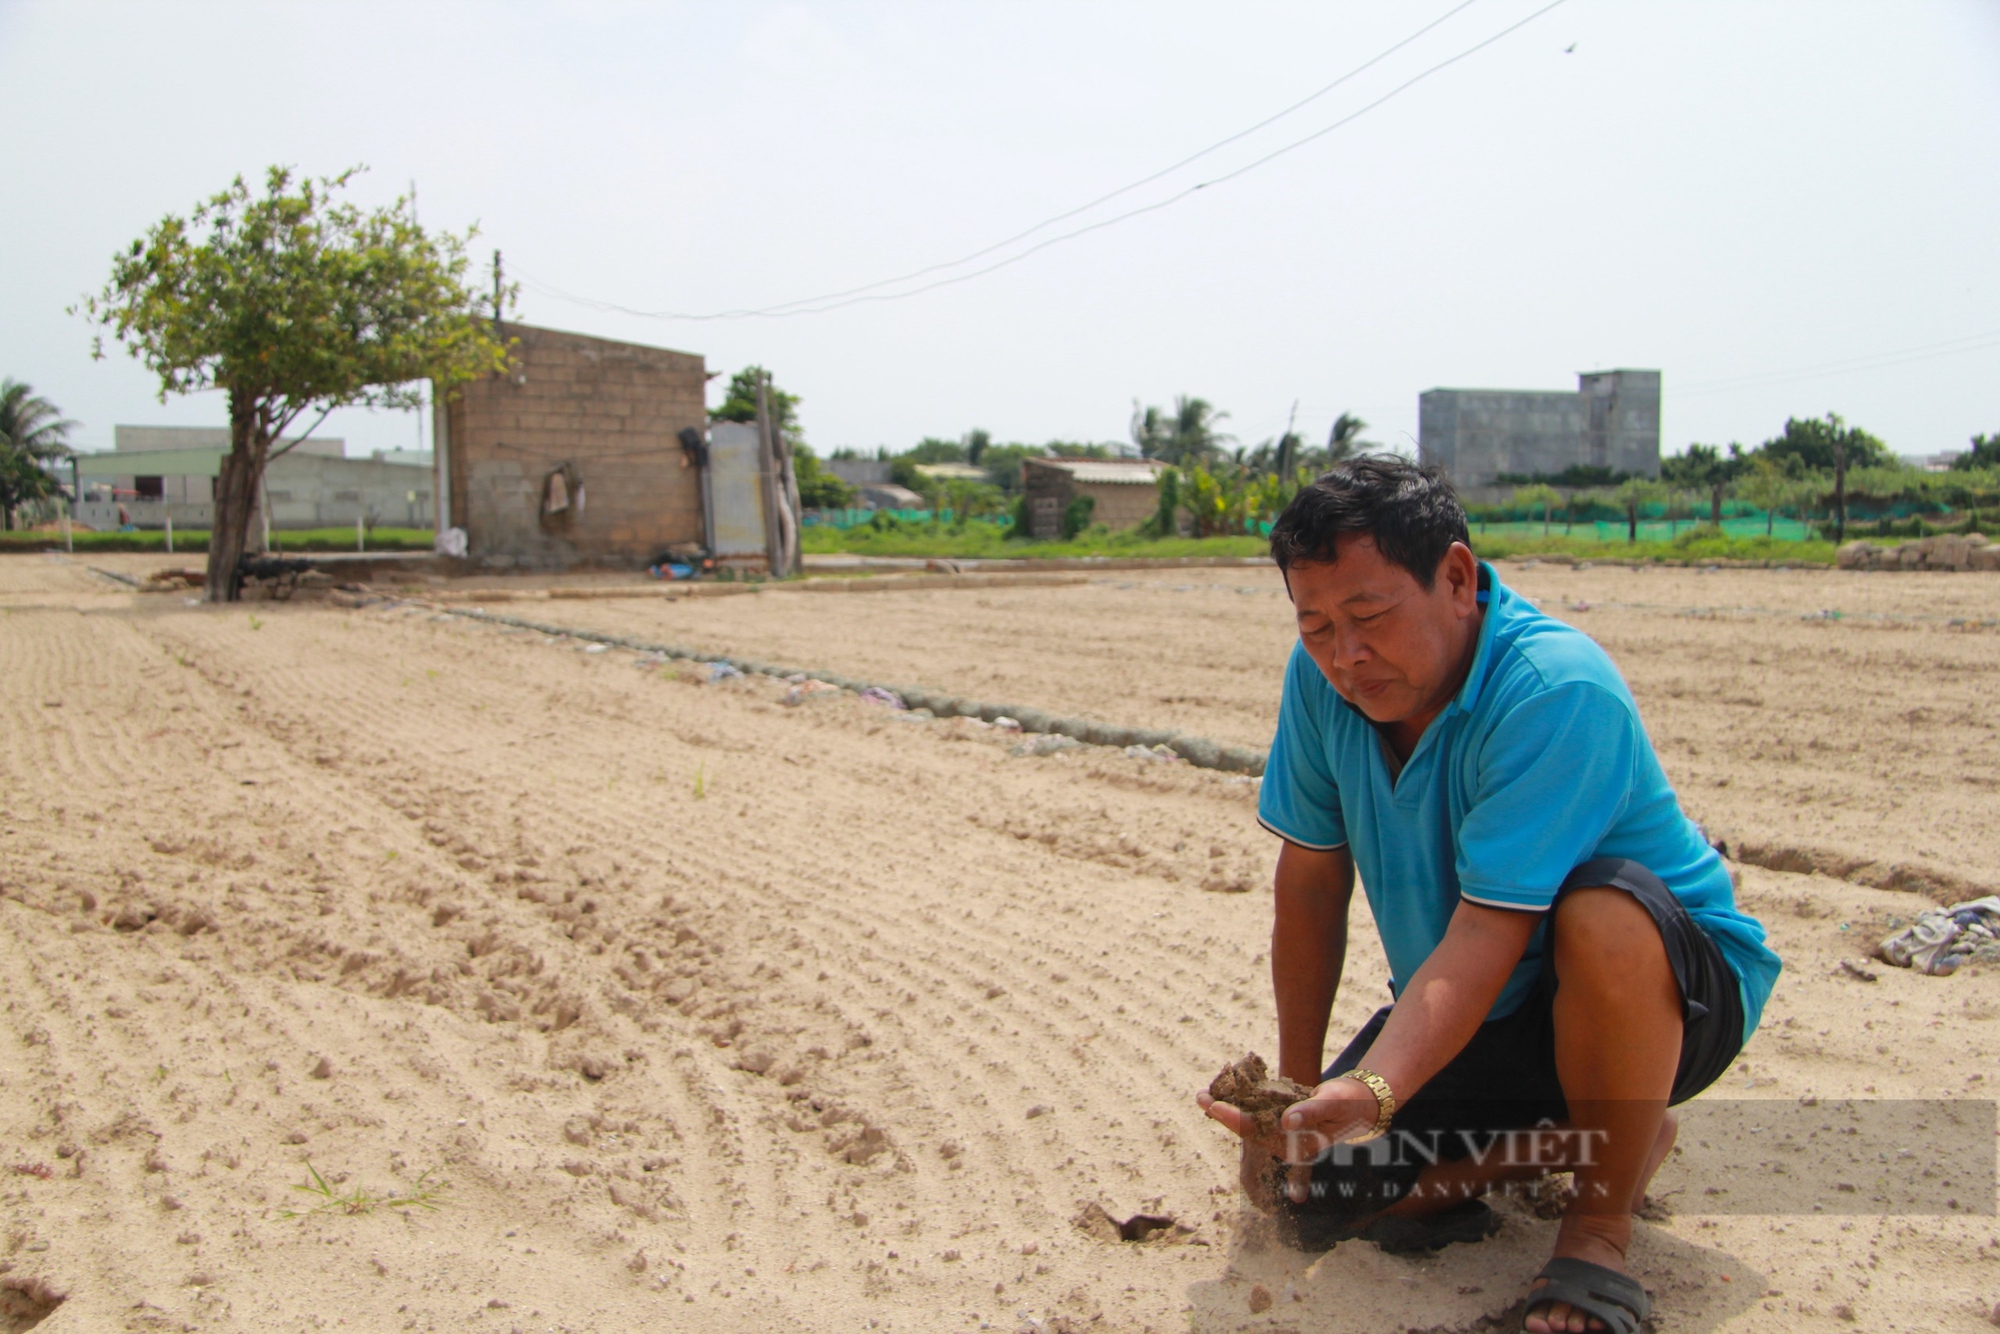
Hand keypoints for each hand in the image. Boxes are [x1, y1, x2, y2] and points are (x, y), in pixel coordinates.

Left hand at [1197, 1075, 1381, 1206]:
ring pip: (1248, 1119)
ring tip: (1204, 1094)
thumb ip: (1311, 1112)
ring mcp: (1282, 1129)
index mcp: (1295, 1144)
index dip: (1234, 1119)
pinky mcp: (1282, 1117)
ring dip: (1228, 1106)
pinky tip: (1227, 1089)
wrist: (1359, 1102)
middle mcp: (1285, 1140)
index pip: (1258, 1133)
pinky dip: (1242, 1100)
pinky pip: (1257, 1109)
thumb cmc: (1349, 1104)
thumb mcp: (1333, 1104)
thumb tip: (1286, 1121)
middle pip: (1246, 1127)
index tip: (1214, 1107)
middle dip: (1222, 1113)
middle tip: (1199, 1096)